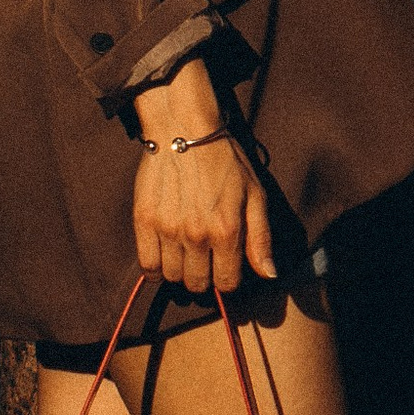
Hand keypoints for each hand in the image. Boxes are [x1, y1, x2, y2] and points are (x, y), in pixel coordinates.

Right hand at [133, 128, 276, 295]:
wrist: (184, 129)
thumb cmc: (225, 161)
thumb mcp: (254, 195)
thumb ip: (260, 238)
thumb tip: (269, 275)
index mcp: (227, 231)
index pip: (227, 283)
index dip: (229, 280)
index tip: (226, 268)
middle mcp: (196, 235)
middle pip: (197, 284)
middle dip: (205, 278)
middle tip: (205, 262)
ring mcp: (167, 229)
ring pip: (172, 277)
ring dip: (181, 272)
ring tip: (186, 255)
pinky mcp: (144, 221)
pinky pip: (147, 265)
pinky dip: (155, 269)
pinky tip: (164, 256)